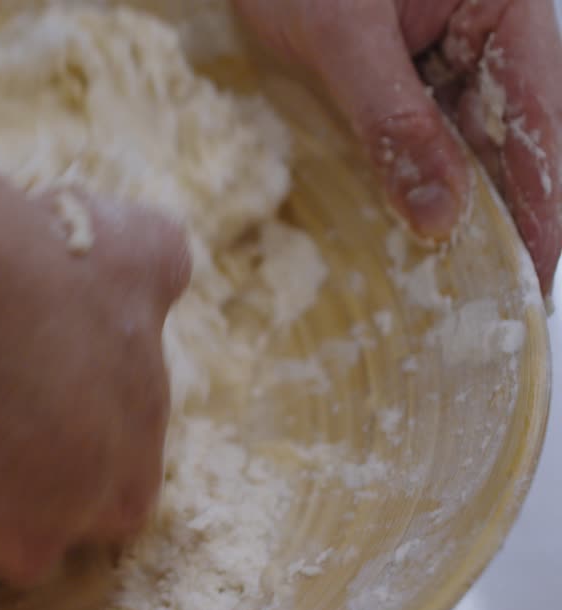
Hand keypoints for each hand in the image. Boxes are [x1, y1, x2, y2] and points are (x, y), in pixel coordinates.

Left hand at [234, 0, 561, 292]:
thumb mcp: (344, 33)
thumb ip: (395, 120)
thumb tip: (440, 216)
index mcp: (509, 9)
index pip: (541, 125)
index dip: (541, 211)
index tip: (532, 282)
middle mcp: (490, 33)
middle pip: (508, 145)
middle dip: (493, 223)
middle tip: (476, 303)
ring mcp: (446, 54)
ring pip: (462, 149)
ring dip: (447, 211)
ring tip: (437, 285)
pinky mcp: (402, 72)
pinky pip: (417, 137)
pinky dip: (407, 183)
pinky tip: (396, 232)